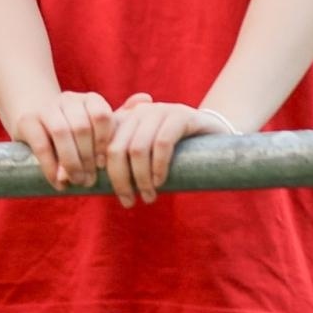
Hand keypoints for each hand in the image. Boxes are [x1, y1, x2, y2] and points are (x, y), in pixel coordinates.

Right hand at [10, 90, 132, 190]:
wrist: (33, 116)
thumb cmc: (74, 126)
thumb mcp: (97, 123)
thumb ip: (121, 116)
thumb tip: (147, 99)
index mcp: (89, 99)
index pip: (102, 115)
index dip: (104, 142)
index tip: (105, 164)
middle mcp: (67, 99)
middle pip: (81, 126)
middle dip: (87, 158)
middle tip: (90, 181)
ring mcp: (45, 108)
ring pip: (61, 133)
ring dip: (71, 162)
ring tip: (77, 182)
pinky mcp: (27, 121)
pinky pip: (41, 144)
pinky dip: (51, 166)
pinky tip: (59, 182)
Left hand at [105, 98, 225, 207]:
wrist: (214, 132)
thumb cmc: (175, 149)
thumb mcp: (148, 152)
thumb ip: (126, 161)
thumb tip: (99, 186)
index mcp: (125, 119)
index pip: (104, 145)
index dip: (104, 170)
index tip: (109, 192)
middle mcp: (139, 112)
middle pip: (117, 148)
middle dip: (120, 179)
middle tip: (129, 202)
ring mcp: (160, 111)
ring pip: (138, 148)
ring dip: (141, 178)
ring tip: (149, 197)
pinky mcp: (182, 116)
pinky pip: (163, 143)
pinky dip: (158, 166)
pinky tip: (160, 182)